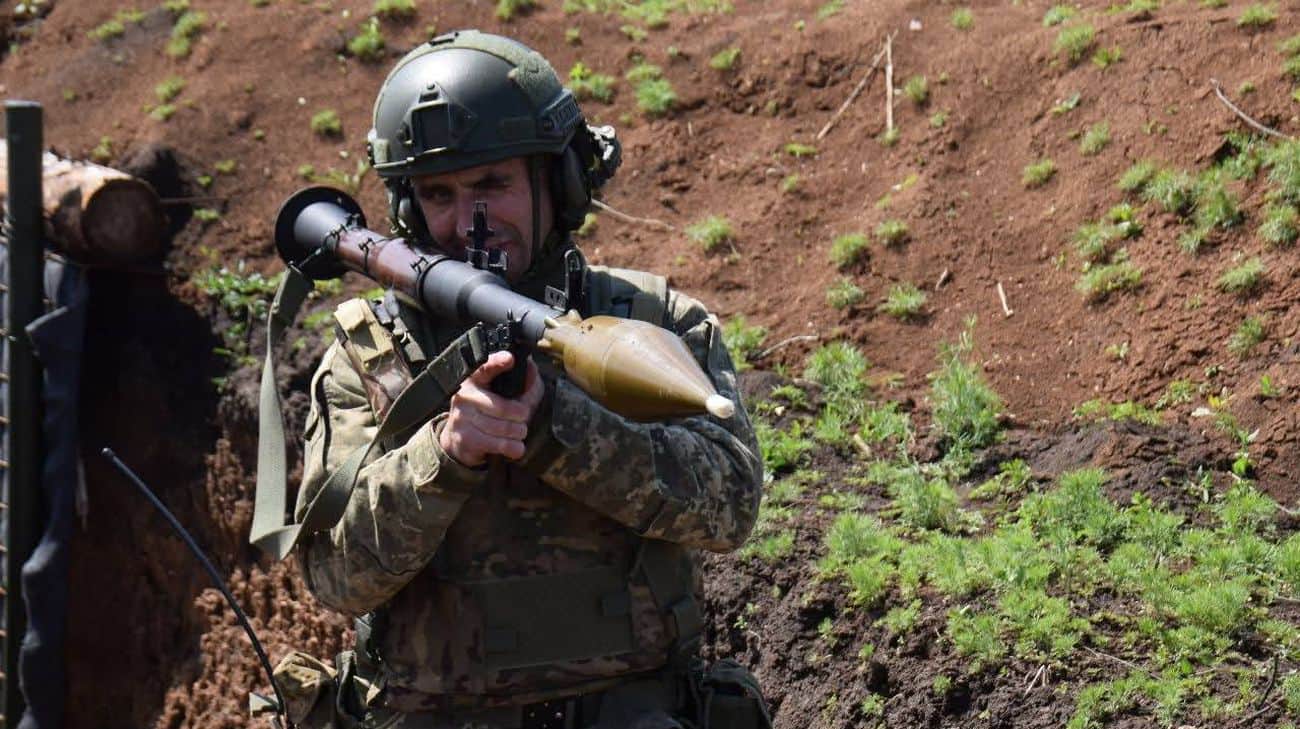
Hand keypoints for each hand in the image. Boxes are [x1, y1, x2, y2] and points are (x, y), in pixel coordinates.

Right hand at [438, 351, 543, 466]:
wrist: (459, 441)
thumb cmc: (488, 413)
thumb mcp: (504, 394)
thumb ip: (522, 382)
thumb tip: (531, 367)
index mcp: (475, 379)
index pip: (486, 368)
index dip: (498, 363)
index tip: (510, 359)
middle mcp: (465, 396)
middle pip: (505, 407)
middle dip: (521, 416)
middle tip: (522, 418)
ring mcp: (462, 418)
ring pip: (505, 428)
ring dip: (519, 432)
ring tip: (518, 431)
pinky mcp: (466, 439)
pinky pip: (501, 444)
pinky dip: (515, 447)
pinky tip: (516, 446)